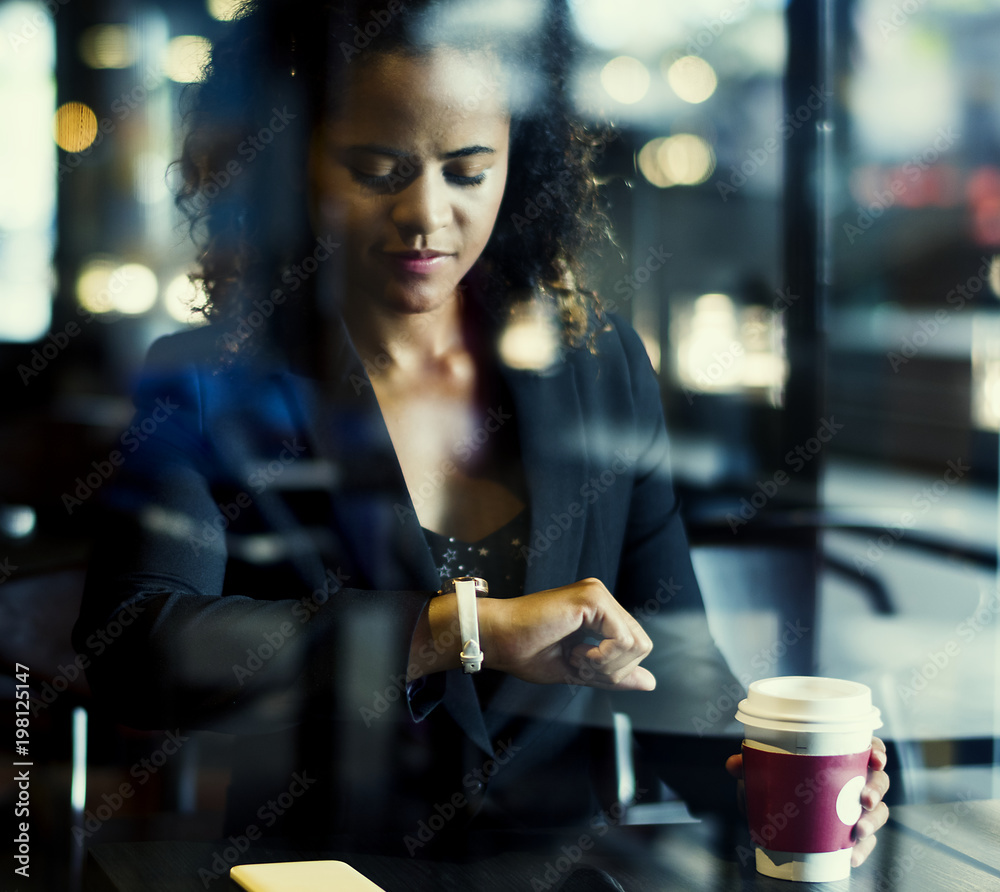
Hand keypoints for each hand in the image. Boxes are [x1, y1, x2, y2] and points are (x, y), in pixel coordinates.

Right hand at [478, 577, 654, 690]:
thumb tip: (651, 683)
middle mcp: (602, 598)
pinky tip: (574, 652)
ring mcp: (598, 594)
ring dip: (606, 664)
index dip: (612, 670)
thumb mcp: (579, 670)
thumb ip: (614, 673)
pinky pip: (623, 640)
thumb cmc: (526, 652)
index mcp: (599, 612)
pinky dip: (601, 657)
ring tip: (573, 656)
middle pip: (642, 646)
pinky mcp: (593, 597)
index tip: (577, 666)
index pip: (635, 646)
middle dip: (613, 669)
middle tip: (576, 663)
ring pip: (637, 644)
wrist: (497, 639)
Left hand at [724, 736, 890, 867]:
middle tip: (865, 799)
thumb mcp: (764, 769)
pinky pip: (866, 842)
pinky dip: (862, 850)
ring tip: (858, 830)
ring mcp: (856, 807)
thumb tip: (734, 765)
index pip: (869, 747)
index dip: (878, 751)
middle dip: (876, 790)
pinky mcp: (851, 831)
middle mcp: (854, 779)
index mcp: (841, 755)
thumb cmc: (777, 778)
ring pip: (878, 812)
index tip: (876, 759)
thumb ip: (750, 765)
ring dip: (873, 822)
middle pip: (879, 781)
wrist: (772, 812)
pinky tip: (851, 857)